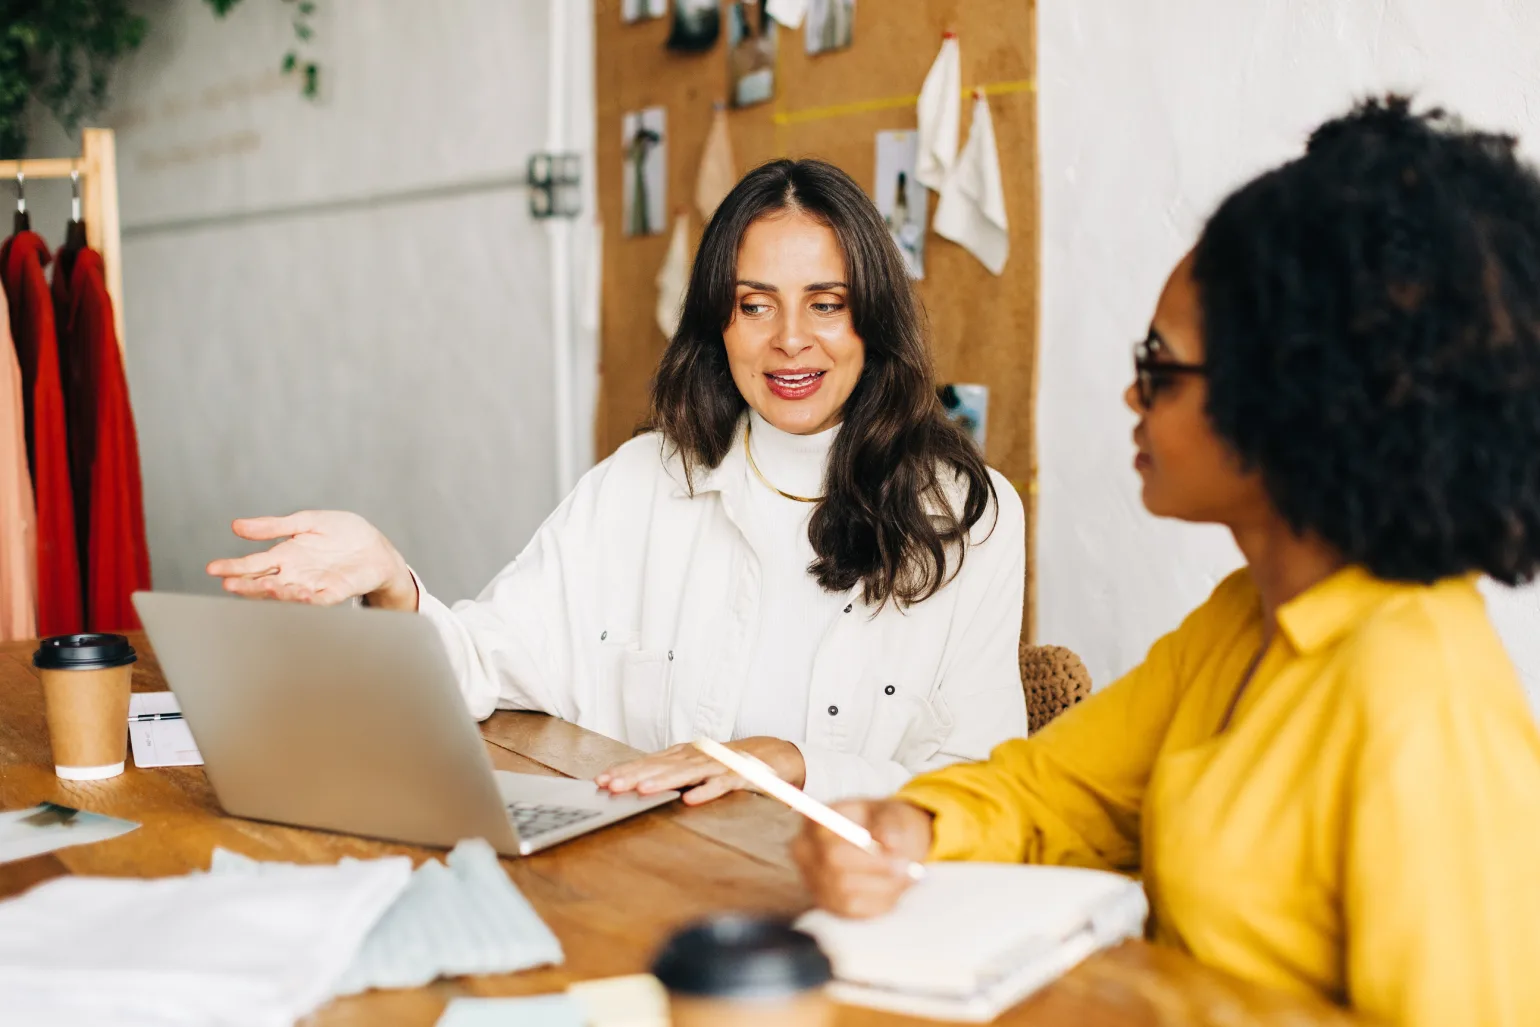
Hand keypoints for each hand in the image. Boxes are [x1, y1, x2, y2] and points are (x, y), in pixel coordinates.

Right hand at [205, 511, 417, 609]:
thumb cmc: (341, 534)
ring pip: (288, 593)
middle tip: (229, 585)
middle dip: (247, 584)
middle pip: (265, 582)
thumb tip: (236, 526)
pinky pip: (320, 598)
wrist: (374, 546)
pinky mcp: (336, 590)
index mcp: (285, 556)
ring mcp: (314, 584)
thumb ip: (274, 526)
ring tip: (262, 588)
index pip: (253, 564)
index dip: (233, 567)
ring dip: (275, 592)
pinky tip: (300, 595)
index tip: (213, 569)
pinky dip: (310, 599)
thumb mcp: (306, 522)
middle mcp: (295, 574)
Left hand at [595, 736, 806, 805]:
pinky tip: (691, 800)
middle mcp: (696, 758)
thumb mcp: (694, 767)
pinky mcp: (739, 777)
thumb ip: (670, 774)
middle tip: (611, 785)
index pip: (648, 763)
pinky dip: (706, 791)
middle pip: (662, 767)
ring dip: (664, 782)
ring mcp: (717, 766)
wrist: (770, 755)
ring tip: (642, 790)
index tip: (601, 780)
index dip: (625, 770)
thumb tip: (636, 783)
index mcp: (683, 756)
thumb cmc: (726, 764)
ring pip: (686, 774)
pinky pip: (721, 786)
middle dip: (635, 776)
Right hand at [792, 799, 935, 917]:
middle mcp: (805, 852)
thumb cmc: (885, 824)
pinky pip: (855, 911)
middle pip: (833, 865)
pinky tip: (895, 889)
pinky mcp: (829, 905)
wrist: (886, 844)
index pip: (827, 834)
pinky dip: (881, 902)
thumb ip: (890, 824)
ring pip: (846, 893)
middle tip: (907, 867)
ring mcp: (813, 881)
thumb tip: (891, 842)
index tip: (894, 846)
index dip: (858, 843)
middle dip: (875, 868)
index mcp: (816, 820)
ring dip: (883, 887)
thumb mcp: (891, 814)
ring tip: (905, 875)